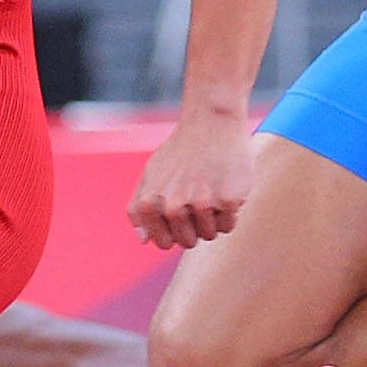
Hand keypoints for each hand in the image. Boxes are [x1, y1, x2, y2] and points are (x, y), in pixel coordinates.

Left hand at [128, 107, 254, 249]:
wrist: (211, 124)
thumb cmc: (179, 152)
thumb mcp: (150, 174)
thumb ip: (138, 208)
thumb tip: (143, 239)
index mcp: (150, 203)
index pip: (163, 242)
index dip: (173, 231)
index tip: (179, 212)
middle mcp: (174, 207)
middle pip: (188, 242)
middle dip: (193, 227)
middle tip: (197, 199)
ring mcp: (202, 204)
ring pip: (209, 235)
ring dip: (212, 220)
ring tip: (210, 191)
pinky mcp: (228, 200)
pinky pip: (228, 225)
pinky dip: (229, 213)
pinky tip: (224, 188)